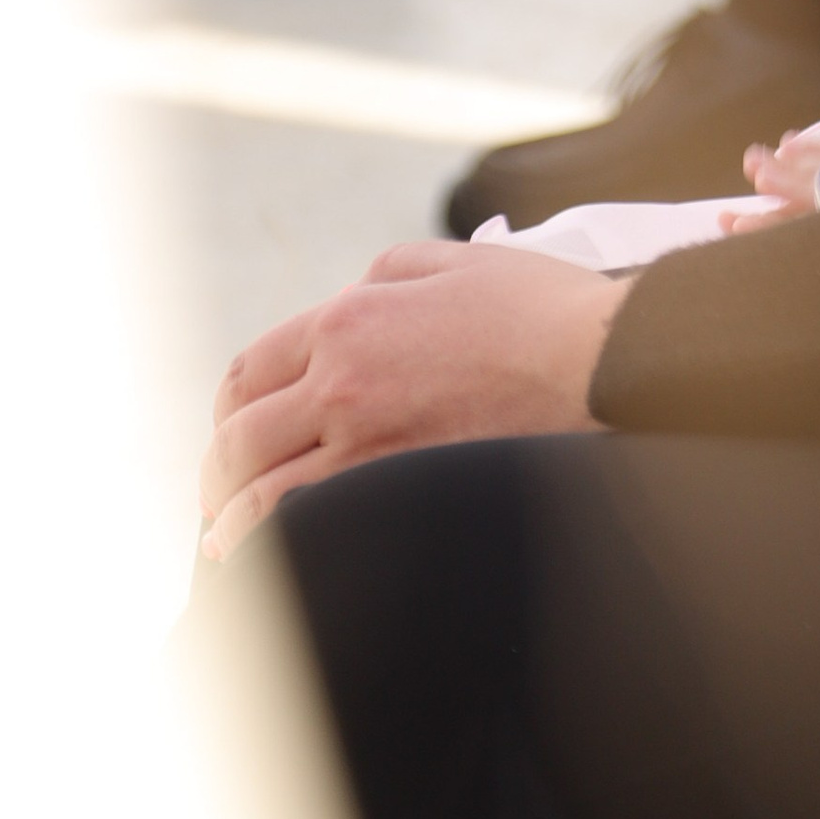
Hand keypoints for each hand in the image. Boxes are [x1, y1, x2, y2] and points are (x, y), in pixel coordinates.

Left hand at [199, 237, 627, 561]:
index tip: (234, 429)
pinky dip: (273, 547)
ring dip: (230, 518)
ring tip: (226, 536)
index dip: (230, 407)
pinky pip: (308, 530)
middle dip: (218, 469)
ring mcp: (368, 446)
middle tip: (220, 490)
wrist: (601, 361)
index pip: (250, 370)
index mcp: (348, 321)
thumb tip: (346, 307)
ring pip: (260, 495)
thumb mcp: (451, 260)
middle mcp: (342, 384)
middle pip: (238, 438)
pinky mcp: (401, 492)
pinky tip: (270, 558)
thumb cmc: (539, 309)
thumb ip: (381, 280)